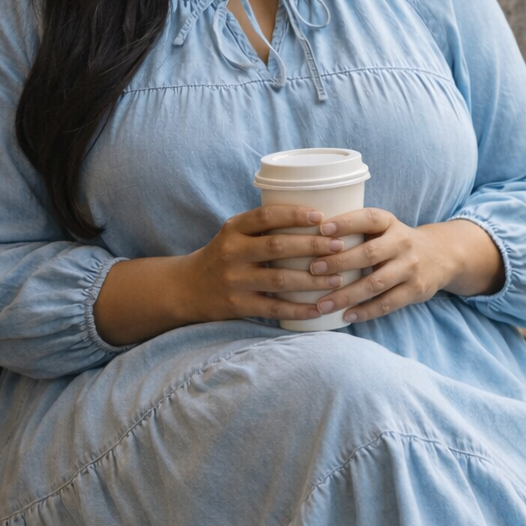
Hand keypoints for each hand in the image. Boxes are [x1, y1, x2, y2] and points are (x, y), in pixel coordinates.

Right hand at [179, 204, 350, 323]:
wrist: (186, 289)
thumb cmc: (223, 257)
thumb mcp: (234, 235)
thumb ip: (263, 228)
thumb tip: (316, 220)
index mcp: (233, 229)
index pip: (265, 216)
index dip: (294, 215)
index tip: (321, 216)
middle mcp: (232, 252)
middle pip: (278, 246)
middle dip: (312, 246)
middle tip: (339, 247)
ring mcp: (234, 280)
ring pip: (280, 280)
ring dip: (312, 280)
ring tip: (338, 279)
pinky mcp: (237, 305)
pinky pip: (274, 309)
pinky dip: (298, 310)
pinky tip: (318, 309)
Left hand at [303, 207, 452, 324]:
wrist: (440, 255)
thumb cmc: (395, 242)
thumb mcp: (382, 227)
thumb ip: (356, 230)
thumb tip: (308, 238)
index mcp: (390, 223)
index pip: (367, 218)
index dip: (345, 222)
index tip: (321, 229)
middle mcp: (402, 243)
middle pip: (369, 253)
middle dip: (339, 263)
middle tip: (314, 270)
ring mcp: (410, 268)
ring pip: (376, 283)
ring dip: (347, 295)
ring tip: (323, 304)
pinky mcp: (415, 290)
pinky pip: (387, 303)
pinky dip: (365, 311)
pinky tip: (346, 316)